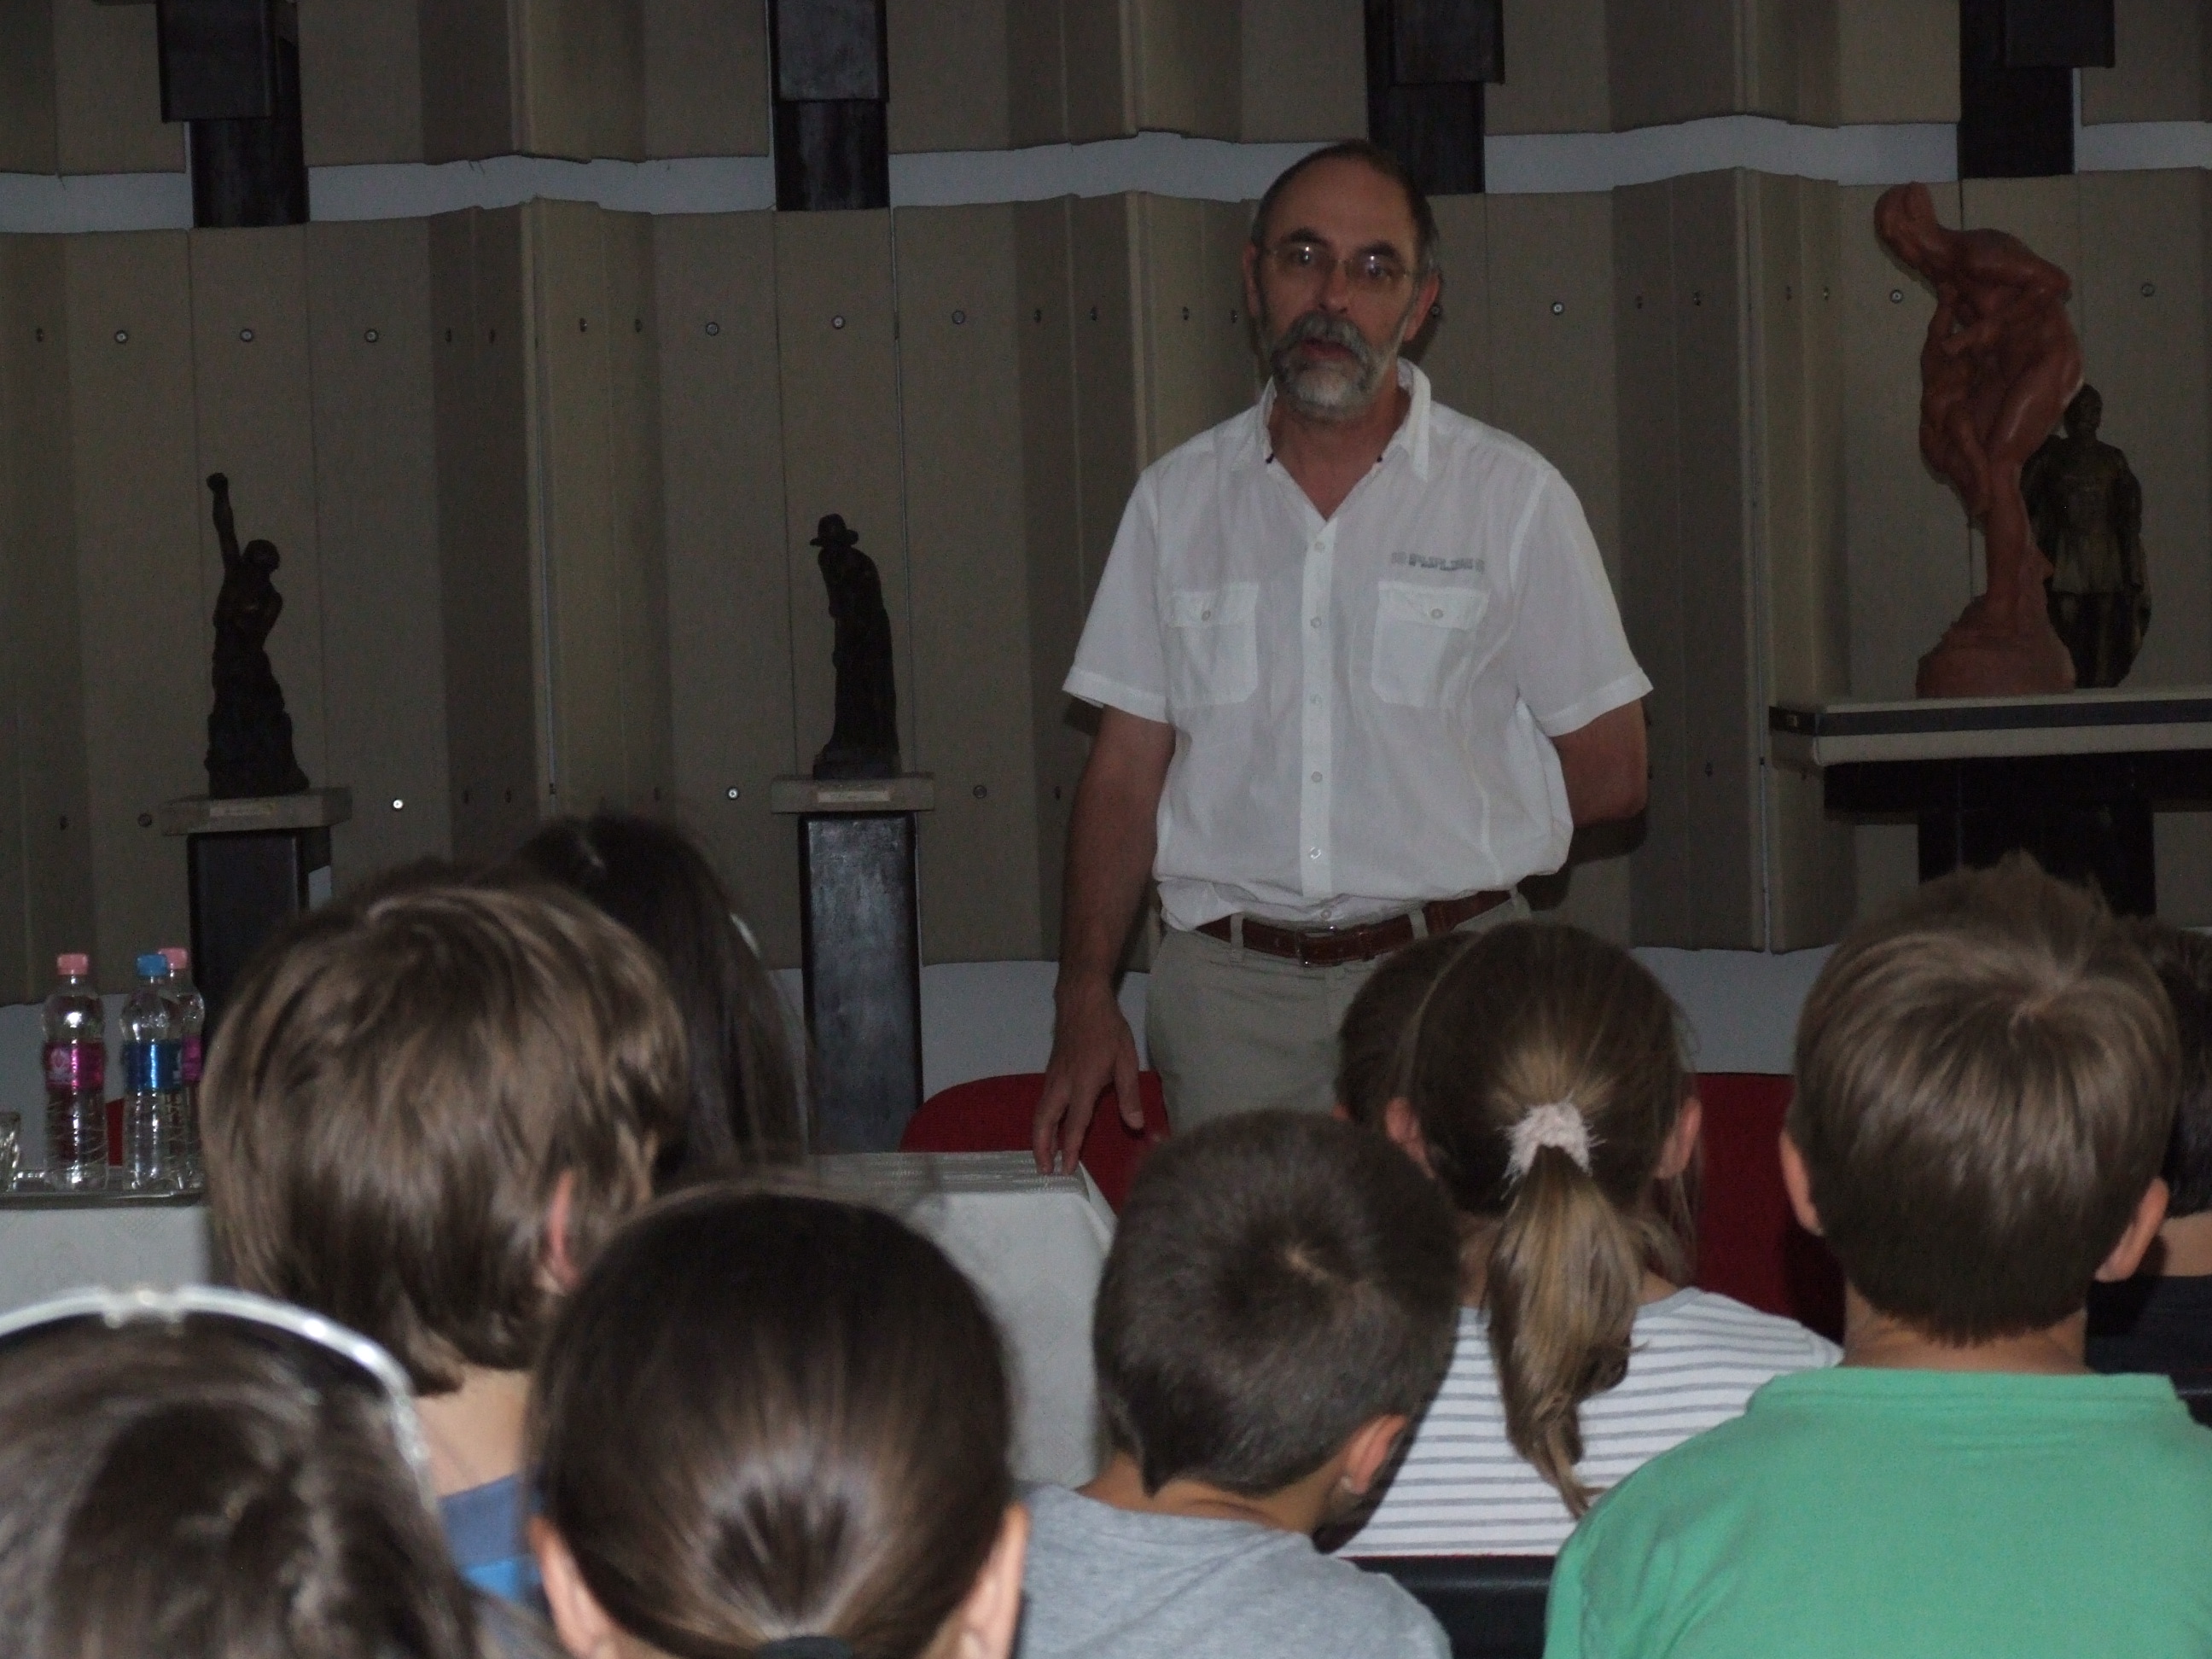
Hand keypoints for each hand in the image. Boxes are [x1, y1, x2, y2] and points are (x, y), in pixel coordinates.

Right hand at [1032, 977, 1143, 1173]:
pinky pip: (1043, 1103)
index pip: (1075, 1123)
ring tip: (1043, 1157)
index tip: (1067, 1170)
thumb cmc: (1108, 1029)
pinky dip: (1042, 1122)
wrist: (1081, 1000)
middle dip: (1042, 1148)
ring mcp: (1053, 1077)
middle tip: (1044, 1171)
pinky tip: (1049, 1129)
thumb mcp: (1126, 1060)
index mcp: (1083, 1084)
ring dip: (1039, 1137)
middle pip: (1044, 1122)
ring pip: (1040, 1113)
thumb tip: (1136, 1126)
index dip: (1070, 1148)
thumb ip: (1129, 1095)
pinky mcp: (1051, 1072)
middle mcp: (1062, 1084)